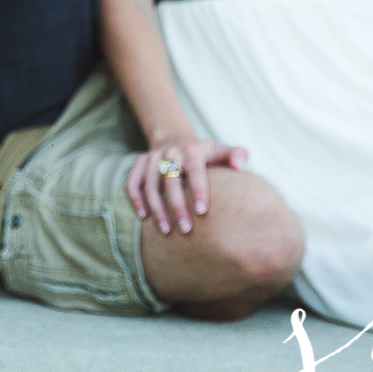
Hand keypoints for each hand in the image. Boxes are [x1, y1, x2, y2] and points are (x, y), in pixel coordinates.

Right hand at [126, 137, 249, 234]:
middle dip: (177, 206)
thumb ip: (236, 155)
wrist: (175, 140)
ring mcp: (151, 157)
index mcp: (192, 149)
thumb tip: (239, 166)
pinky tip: (144, 218)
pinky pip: (132, 183)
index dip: (198, 190)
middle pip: (170, 180)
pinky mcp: (138, 164)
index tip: (202, 212)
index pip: (194, 169)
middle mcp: (169, 152)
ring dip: (157, 209)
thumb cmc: (204, 155)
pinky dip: (136, 200)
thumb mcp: (221, 150)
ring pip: (150, 185)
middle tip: (186, 230)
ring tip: (166, 231)